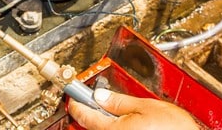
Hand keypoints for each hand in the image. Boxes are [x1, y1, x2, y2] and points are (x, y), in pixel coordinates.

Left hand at [68, 88, 199, 129]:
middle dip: (92, 111)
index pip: (84, 114)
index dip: (77, 100)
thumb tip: (101, 95)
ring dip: (105, 121)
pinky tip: (128, 124)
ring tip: (119, 112)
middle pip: (92, 125)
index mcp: (113, 129)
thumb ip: (120, 101)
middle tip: (96, 100)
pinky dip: (116, 128)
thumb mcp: (147, 107)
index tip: (74, 94)